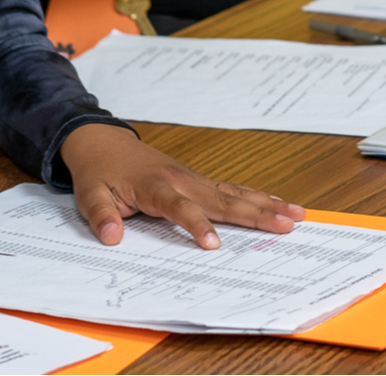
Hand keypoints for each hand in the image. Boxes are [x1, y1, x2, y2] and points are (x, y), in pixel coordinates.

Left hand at [59, 123, 304, 248]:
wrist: (103, 141)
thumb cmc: (99, 170)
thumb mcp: (89, 194)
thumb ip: (101, 215)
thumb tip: (112, 237)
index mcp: (154, 185)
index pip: (179, 207)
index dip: (196, 225)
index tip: (214, 246)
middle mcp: (180, 179)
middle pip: (222, 199)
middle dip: (255, 214)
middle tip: (286, 225)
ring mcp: (193, 178)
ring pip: (234, 192)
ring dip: (266, 204)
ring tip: (296, 215)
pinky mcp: (198, 180)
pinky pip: (231, 189)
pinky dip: (256, 196)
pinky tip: (277, 204)